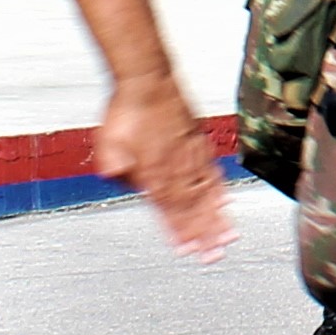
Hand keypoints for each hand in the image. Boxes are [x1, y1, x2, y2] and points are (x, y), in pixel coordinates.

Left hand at [98, 73, 228, 259]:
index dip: (178, 232)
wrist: (147, 78)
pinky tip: (225, 201)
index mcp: (153, 171)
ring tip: (228, 237)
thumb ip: (115, 168)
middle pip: (192, 207)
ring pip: (206, 193)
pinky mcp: (199, 141)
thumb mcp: (107, 145)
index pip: (168, 209)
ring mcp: (191, 154)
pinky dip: (220, 190)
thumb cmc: (125, 110)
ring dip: (216, 218)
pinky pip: (212, 171)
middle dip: (203, 235)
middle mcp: (176, 166)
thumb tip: (121, 181)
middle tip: (213, 256)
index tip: (188, 251)